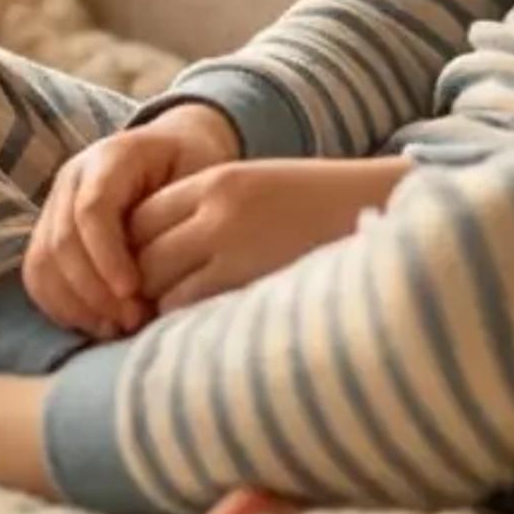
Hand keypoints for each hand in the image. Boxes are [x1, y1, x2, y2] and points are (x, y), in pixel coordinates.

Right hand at [28, 103, 239, 338]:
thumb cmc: (194, 166)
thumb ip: (182, 213)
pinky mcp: (50, 231)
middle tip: (131, 320)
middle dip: (93, 290)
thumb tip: (168, 267)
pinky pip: (39, 275)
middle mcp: (73, 178)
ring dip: (76, 303)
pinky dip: (62, 306)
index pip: (92, 209)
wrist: (175, 149)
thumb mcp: (201, 173)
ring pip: (43, 261)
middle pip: (62, 241)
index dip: (106, 255)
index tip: (132, 291)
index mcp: (110, 157)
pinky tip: (98, 324)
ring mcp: (56, 204)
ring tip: (117, 327)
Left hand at [126, 157, 411, 313]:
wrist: (382, 212)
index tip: (140, 279)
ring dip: (156, 309)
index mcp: (218, 179)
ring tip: (165, 330)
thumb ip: (210, 218)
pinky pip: (186, 306)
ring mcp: (230, 242)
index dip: (131, 252)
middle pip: (140, 252)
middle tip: (140, 315)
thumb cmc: (323, 213)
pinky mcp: (246, 277)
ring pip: (156, 283)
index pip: (140, 216)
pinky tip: (196, 334)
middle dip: (135, 286)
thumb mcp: (261, 195)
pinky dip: (180, 324)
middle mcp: (216, 207)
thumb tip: (157, 266)